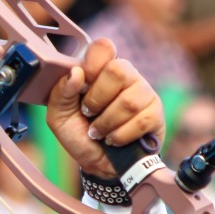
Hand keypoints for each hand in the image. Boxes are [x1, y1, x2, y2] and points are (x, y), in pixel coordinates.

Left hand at [44, 39, 163, 180]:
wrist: (98, 166)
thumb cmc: (80, 136)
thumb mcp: (59, 117)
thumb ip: (60, 93)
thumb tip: (75, 73)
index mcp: (100, 70)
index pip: (103, 47)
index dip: (92, 63)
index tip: (82, 82)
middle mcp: (125, 76)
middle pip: (119, 70)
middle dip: (97, 98)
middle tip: (88, 113)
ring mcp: (143, 93)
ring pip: (129, 100)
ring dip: (106, 123)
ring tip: (98, 132)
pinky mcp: (155, 114)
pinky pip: (140, 120)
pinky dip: (120, 135)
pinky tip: (114, 140)